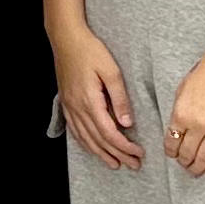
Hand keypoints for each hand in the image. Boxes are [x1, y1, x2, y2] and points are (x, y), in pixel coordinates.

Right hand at [52, 24, 143, 169]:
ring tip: (115, 164)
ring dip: (100, 153)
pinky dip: (85, 143)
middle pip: (98, 140)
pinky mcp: (66, 103)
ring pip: (85, 138)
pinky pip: (75, 130)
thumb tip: (127, 123)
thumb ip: (120, 99)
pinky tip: (92, 148)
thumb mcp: (111, 71)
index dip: (124, 146)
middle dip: (117, 155)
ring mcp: (69, 107)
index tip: (138, 153)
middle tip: (133, 164)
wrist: (66, 38)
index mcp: (90, 101)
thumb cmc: (90, 51)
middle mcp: (77, 108)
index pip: (109, 133)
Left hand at [167, 37, 204, 177]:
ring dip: (198, 167)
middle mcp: (198, 125)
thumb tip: (177, 130)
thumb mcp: (182, 91)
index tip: (172, 155)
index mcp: (181, 114)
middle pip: (187, 153)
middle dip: (184, 162)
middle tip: (184, 165)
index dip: (171, 152)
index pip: (172, 142)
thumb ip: (179, 113)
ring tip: (196, 170)